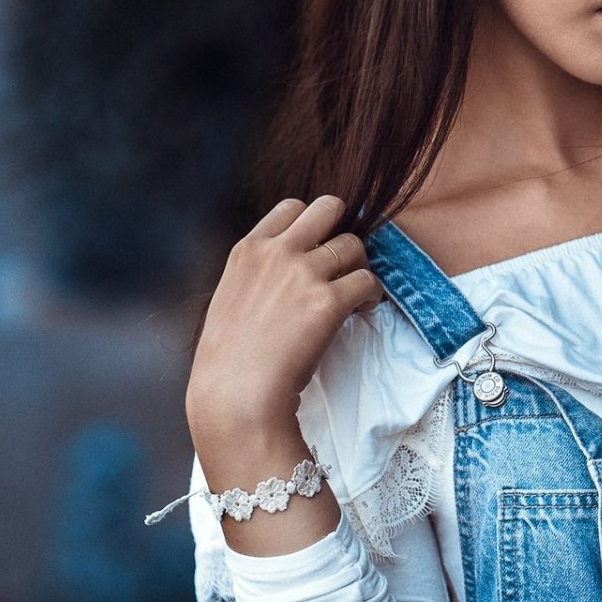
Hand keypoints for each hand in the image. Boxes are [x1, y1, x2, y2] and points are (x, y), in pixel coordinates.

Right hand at [185, 194, 385, 462]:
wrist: (236, 394)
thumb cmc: (229, 360)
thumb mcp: (231, 298)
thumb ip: (258, 274)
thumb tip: (286, 271)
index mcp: (248, 249)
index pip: (292, 207)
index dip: (312, 224)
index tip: (318, 248)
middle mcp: (277, 252)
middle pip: (329, 208)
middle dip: (342, 230)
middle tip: (344, 261)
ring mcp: (303, 274)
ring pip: (354, 245)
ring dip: (360, 266)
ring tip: (356, 293)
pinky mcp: (328, 302)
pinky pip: (368, 280)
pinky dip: (372, 294)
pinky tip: (363, 309)